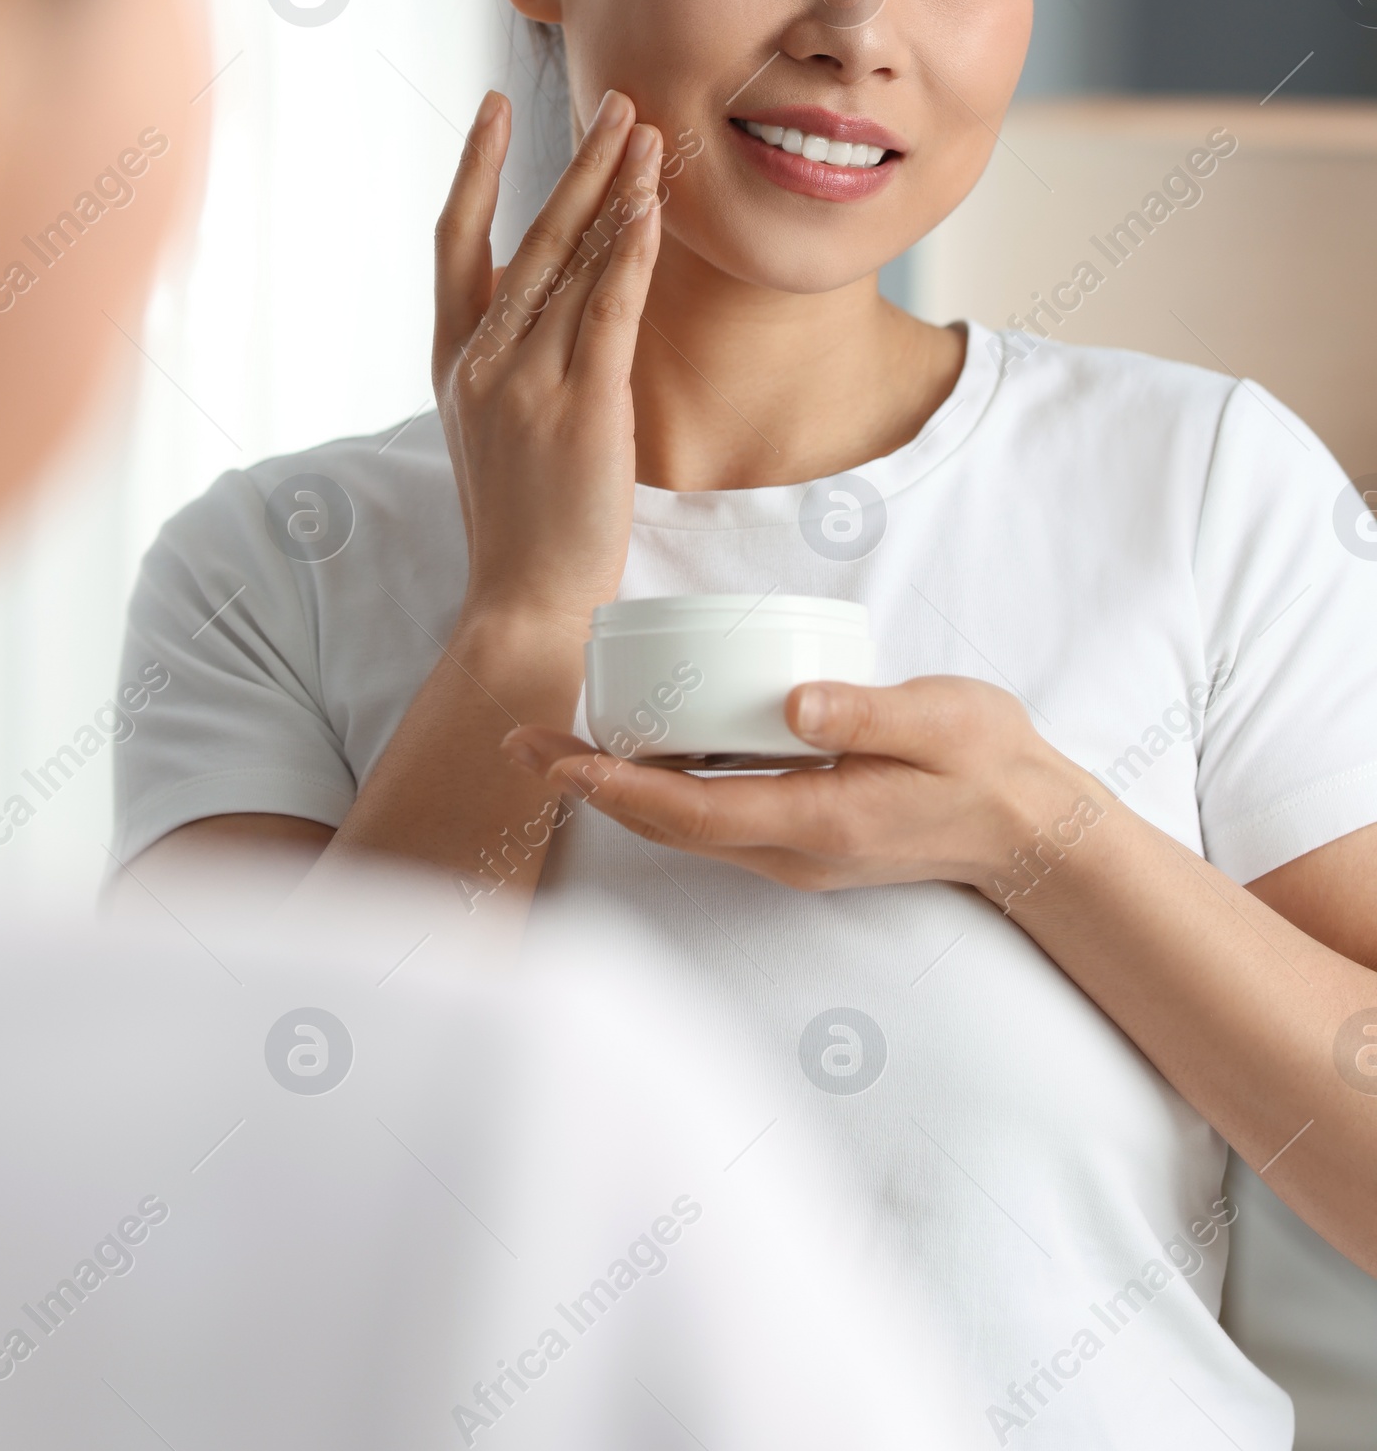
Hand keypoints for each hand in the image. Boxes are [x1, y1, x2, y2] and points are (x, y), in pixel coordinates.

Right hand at [433, 88, 662, 658]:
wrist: (524, 605)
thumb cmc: (522, 528)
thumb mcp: (492, 433)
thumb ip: (508, 366)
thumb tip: (543, 309)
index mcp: (454, 364)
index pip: (455, 242)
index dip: (475, 170)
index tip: (492, 110)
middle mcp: (482, 361)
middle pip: (530, 234)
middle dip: (576, 162)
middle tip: (616, 102)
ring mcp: (528, 381)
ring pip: (573, 261)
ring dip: (614, 188)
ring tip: (648, 133)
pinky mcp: (582, 406)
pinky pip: (609, 308)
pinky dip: (630, 251)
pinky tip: (651, 206)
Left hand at [503, 675, 1102, 901]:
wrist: (1030, 828)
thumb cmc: (987, 763)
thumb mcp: (941, 721)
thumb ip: (867, 711)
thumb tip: (794, 703)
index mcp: (816, 821)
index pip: (692, 811)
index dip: (616, 789)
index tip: (555, 763)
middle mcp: (791, 849)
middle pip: (667, 826)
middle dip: (591, 790)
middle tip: (522, 746)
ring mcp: (793, 852)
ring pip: (684, 828)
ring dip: (617, 791)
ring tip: (559, 748)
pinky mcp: (800, 838)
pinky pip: (712, 819)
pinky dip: (662, 791)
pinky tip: (641, 753)